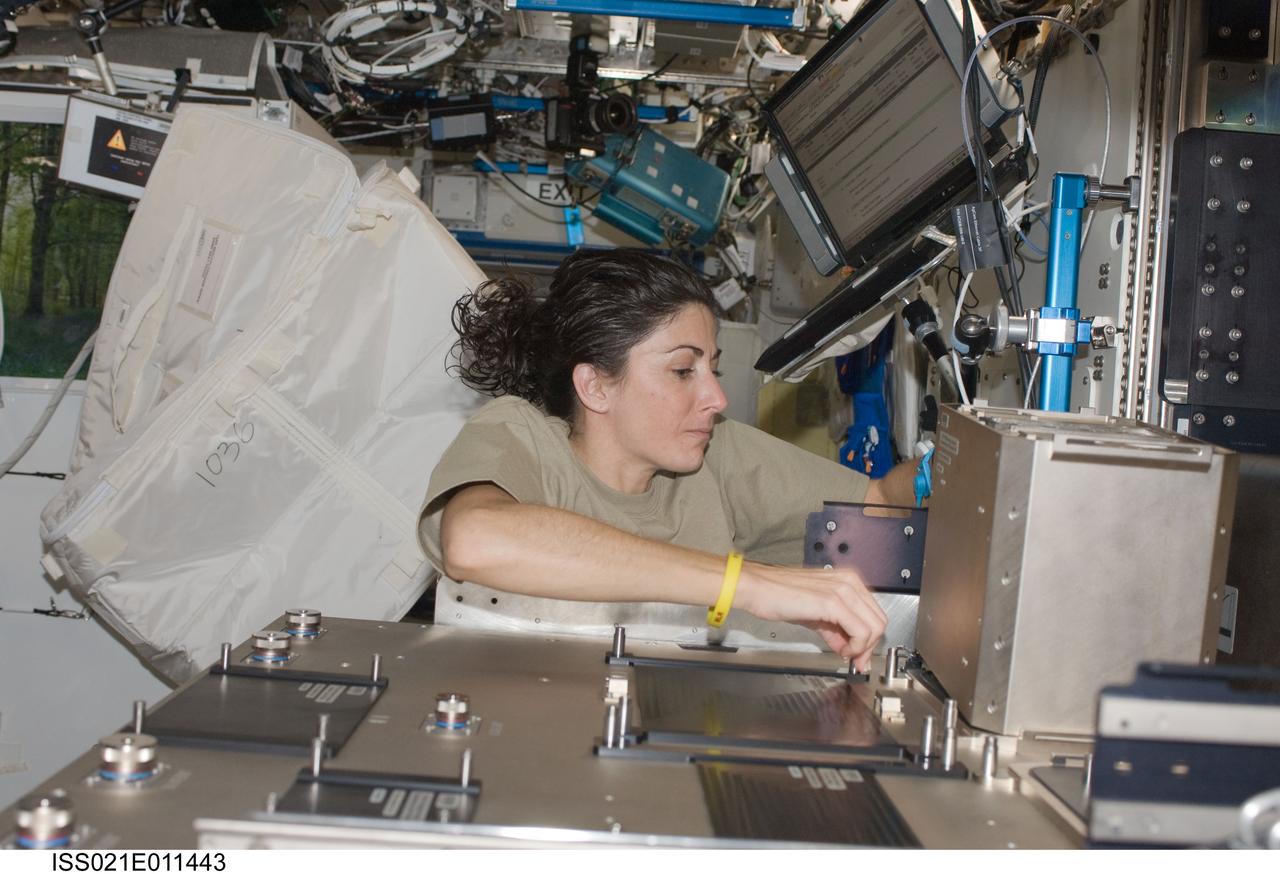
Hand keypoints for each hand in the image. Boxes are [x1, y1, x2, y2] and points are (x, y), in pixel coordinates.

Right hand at [735, 563, 888, 671]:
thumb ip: (835, 628)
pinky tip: (841, 650)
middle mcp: (849, 582)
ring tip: (844, 654)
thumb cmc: (778, 595)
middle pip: (879, 621)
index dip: (868, 638)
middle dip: (868, 646)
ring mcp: (843, 591)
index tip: (858, 654)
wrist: (757, 588)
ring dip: (862, 648)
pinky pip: (860, 631)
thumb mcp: (815, 613)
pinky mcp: (833, 602)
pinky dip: (855, 647)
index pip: (873, 613)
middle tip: (855, 660)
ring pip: (874, 627)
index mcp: (847, 580)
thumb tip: (847, 645)